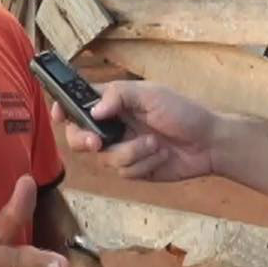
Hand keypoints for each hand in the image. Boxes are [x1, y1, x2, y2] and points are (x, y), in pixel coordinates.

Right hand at [52, 81, 217, 180]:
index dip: (63, 109)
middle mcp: (112, 126)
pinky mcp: (133, 168)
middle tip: (97, 142)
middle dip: (84, 140)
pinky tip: (160, 155)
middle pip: (78, 136)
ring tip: (155, 144)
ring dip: (132, 153)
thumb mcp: (151, 95)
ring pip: (104, 158)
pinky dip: (144, 164)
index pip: (77, 104)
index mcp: (112, 102)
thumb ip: (118, 97)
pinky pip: (124, 171)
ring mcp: (121, 148)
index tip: (59, 115)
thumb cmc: (182, 112)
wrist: (209, 143)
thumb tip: (93, 111)